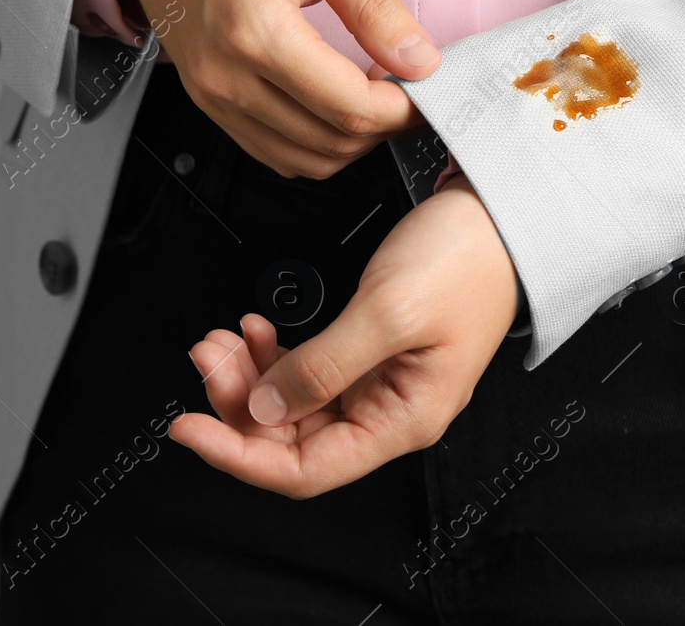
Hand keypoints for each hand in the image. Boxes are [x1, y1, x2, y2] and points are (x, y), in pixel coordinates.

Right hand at [120, 0, 438, 178]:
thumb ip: (372, 4)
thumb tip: (421, 60)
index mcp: (255, 32)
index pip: (349, 107)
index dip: (403, 108)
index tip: (429, 84)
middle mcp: (225, 77)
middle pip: (330, 142)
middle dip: (383, 126)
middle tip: (408, 85)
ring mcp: (210, 95)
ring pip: (304, 160)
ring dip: (351, 140)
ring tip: (374, 92)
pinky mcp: (206, 100)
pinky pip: (273, 151)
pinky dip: (314, 142)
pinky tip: (332, 101)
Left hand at [169, 174, 517, 496]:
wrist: (495, 215)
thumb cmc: (465, 261)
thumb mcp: (387, 312)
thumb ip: (323, 366)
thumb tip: (266, 408)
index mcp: (402, 421)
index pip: (305, 470)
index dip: (239, 456)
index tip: (188, 428)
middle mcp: (387, 412)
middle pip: (290, 438)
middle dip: (237, 400)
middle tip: (205, 356)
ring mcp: (375, 383)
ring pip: (291, 403)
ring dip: (248, 374)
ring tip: (220, 338)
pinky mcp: (365, 353)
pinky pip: (304, 371)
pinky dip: (271, 352)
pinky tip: (253, 328)